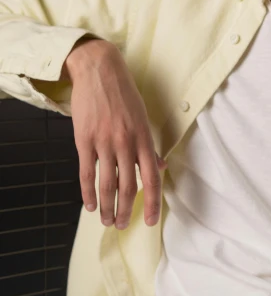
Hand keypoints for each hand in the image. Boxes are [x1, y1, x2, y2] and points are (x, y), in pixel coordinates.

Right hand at [66, 38, 167, 229]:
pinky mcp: (84, 140)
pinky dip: (88, 193)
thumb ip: (149, 145)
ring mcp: (104, 141)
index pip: (152, 177)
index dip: (152, 202)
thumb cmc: (124, 93)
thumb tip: (160, 167)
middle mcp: (126, 141)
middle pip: (128, 186)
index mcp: (143, 136)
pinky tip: (90, 206)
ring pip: (107, 184)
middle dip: (126, 210)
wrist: (99, 70)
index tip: (151, 221)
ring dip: (108, 207)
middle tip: (123, 225)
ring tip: (107, 221)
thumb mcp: (143, 116)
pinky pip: (86, 173)